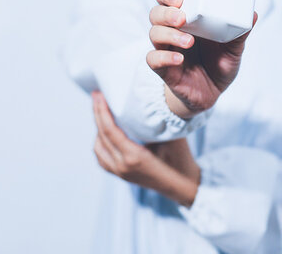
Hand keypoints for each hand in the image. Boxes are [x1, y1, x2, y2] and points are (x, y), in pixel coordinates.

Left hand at [91, 91, 199, 206]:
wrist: (185, 186)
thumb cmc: (181, 160)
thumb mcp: (172, 136)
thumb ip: (159, 119)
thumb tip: (150, 98)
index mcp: (134, 157)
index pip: (110, 130)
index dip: (102, 110)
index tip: (98, 94)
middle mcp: (123, 166)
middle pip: (101, 136)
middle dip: (97, 114)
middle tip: (96, 96)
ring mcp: (121, 173)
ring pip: (98, 148)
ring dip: (97, 128)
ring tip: (102, 111)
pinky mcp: (122, 175)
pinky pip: (102, 158)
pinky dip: (100, 143)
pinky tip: (105, 133)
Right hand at [147, 0, 256, 118]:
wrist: (211, 94)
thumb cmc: (218, 65)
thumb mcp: (233, 49)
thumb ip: (239, 33)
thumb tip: (252, 15)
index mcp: (187, 19)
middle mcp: (172, 31)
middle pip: (156, 13)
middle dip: (166, 12)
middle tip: (182, 17)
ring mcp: (166, 49)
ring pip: (154, 34)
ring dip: (169, 34)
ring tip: (189, 41)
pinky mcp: (163, 69)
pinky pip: (153, 59)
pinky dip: (164, 57)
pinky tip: (179, 58)